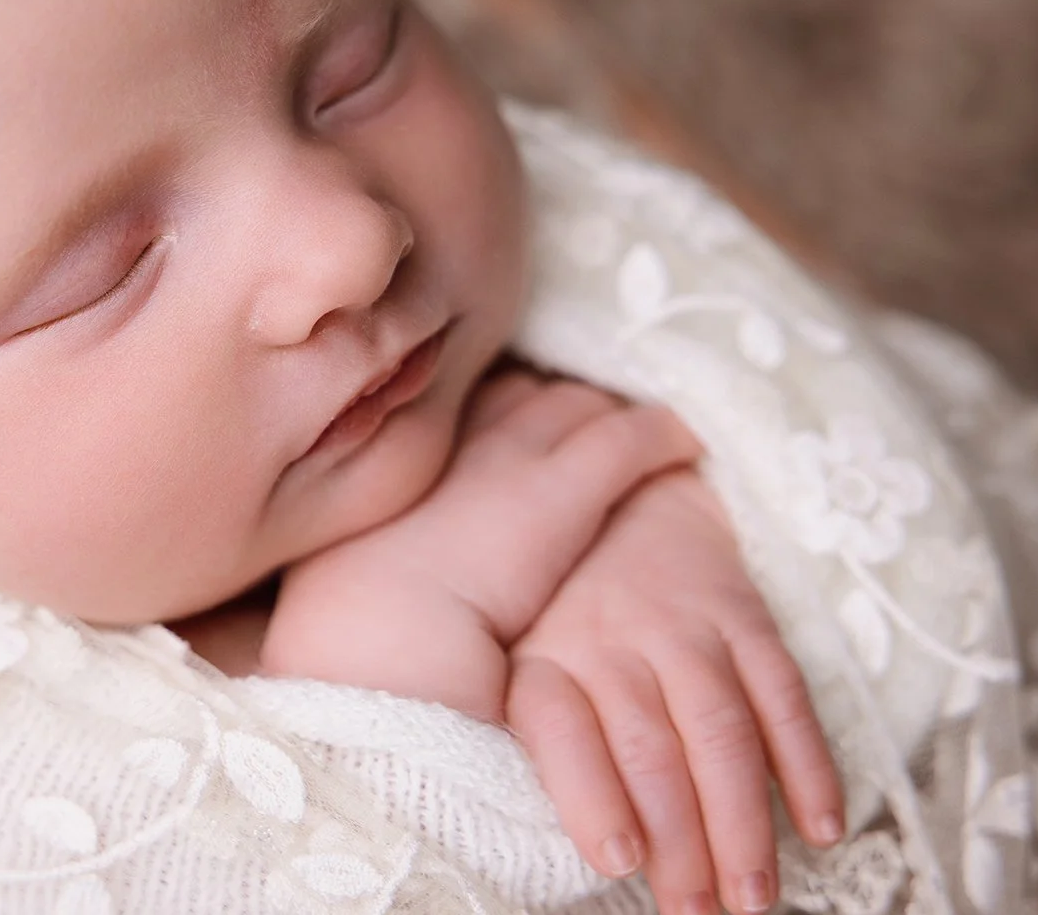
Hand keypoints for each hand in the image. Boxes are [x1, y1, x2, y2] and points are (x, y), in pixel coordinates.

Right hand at [263, 370, 702, 717]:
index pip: (460, 414)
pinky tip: (685, 446)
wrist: (371, 642)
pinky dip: (662, 439)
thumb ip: (378, 568)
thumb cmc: (352, 639)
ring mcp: (508, 457)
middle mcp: (453, 444)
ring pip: (575, 406)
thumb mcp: (351, 586)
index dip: (500, 419)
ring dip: (608, 420)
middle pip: (520, 395)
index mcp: (399, 466)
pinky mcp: (564, 490)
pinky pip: (630, 441)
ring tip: (641, 442)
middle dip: (556, 408)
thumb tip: (382, 591)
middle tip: (589, 435)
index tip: (519, 439)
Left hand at [504, 469, 844, 914]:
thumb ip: (541, 739)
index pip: (562, 732)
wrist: (625, 499)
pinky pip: (782, 693)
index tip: (618, 859)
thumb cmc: (561, 610)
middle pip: (649, 751)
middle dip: (680, 844)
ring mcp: (682, 625)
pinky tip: (822, 825)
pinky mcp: (743, 616)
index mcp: (542, 660)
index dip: (590, 796)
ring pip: (719, 730)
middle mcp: (608, 639)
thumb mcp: (517, 660)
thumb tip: (589, 845)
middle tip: (699, 913)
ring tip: (755, 897)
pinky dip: (808, 764)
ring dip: (743, 822)